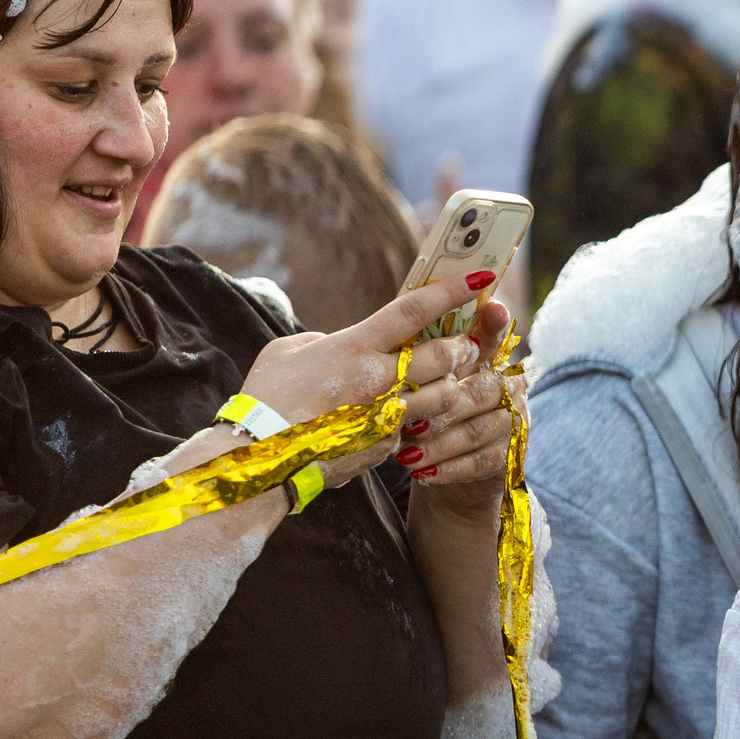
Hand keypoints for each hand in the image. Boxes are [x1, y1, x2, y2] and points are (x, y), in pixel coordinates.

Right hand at [237, 272, 500, 483]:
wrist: (258, 460)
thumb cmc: (266, 398)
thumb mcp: (291, 352)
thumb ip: (329, 341)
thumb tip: (346, 343)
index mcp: (354, 347)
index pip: (414, 311)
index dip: (451, 291)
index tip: (480, 278)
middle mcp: (377, 380)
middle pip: (445, 356)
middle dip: (463, 347)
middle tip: (467, 343)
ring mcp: (386, 416)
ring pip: (444, 395)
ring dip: (453, 384)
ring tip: (449, 378)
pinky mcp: (387, 446)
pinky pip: (419, 426)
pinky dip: (422, 418)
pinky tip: (410, 415)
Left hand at [396, 297, 521, 510]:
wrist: (451, 466)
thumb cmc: (432, 413)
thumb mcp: (424, 382)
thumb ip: (424, 356)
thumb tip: (405, 325)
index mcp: (488, 361)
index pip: (493, 338)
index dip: (493, 324)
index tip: (492, 306)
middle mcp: (509, 386)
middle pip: (483, 390)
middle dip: (443, 407)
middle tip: (407, 422)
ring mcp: (514, 421)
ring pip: (479, 429)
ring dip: (440, 444)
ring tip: (405, 456)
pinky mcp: (511, 455)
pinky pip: (482, 461)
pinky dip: (450, 468)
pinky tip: (423, 474)